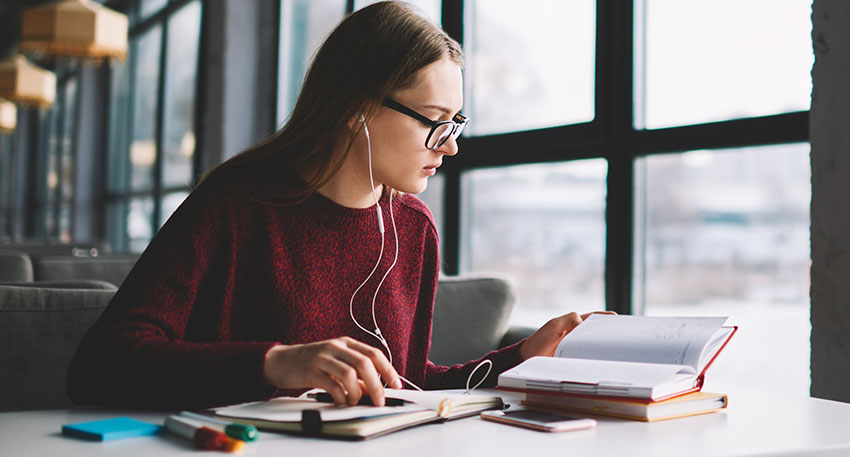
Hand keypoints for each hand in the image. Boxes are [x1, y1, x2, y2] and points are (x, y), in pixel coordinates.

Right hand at [262, 337, 402, 406]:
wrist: (281, 361)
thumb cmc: (311, 362)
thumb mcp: (336, 364)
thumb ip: (355, 375)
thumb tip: (373, 391)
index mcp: (346, 343)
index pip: (374, 354)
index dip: (388, 370)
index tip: (396, 385)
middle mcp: (336, 347)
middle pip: (365, 363)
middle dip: (376, 385)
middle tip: (379, 401)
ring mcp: (323, 357)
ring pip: (350, 374)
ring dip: (357, 393)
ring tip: (354, 402)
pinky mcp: (311, 371)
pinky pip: (332, 384)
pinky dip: (340, 396)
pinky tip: (340, 401)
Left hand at [519, 311, 615, 360]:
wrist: (528, 359)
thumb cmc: (539, 341)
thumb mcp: (553, 325)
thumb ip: (569, 320)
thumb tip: (583, 323)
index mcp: (575, 324)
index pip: (595, 319)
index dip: (606, 318)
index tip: (618, 319)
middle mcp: (579, 336)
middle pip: (598, 334)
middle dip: (610, 335)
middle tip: (622, 337)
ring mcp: (578, 349)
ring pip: (595, 348)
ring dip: (604, 349)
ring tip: (616, 350)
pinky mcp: (576, 361)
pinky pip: (589, 360)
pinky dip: (596, 360)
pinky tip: (603, 362)